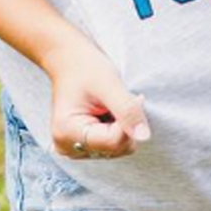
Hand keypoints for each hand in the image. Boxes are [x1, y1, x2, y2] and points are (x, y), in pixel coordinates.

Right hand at [43, 37, 152, 160]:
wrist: (71, 61)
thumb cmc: (86, 68)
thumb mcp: (109, 84)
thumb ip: (127, 110)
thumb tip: (144, 136)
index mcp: (66, 133)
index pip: (114, 142)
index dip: (130, 120)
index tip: (133, 97)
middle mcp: (67, 147)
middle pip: (117, 148)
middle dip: (126, 124)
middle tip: (118, 99)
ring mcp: (75, 148)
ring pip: (118, 148)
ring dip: (122, 125)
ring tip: (109, 105)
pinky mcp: (84, 146)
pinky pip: (114, 145)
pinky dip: (117, 128)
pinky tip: (107, 112)